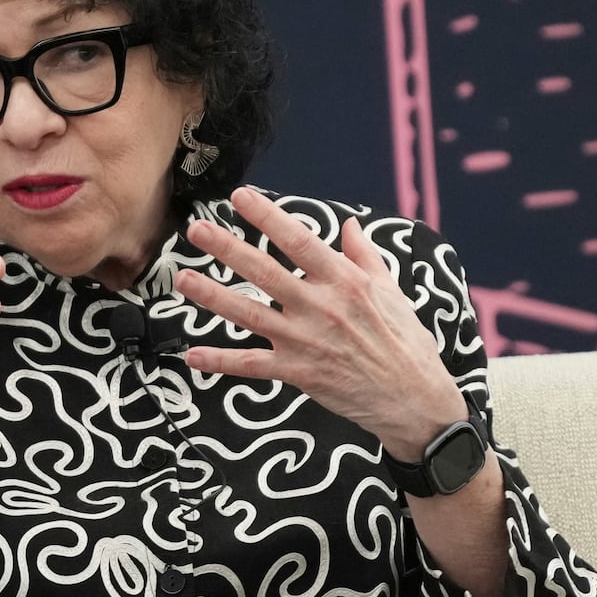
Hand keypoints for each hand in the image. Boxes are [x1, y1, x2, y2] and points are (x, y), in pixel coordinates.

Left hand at [175, 187, 465, 459]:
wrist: (414, 400)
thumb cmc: (405, 342)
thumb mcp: (392, 291)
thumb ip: (364, 256)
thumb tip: (349, 225)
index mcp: (345, 281)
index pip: (299, 241)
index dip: (267, 217)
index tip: (240, 197)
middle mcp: (321, 307)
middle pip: (264, 272)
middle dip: (226, 248)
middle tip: (196, 229)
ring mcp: (306, 341)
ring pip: (249, 314)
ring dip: (212, 296)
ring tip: (182, 279)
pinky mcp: (298, 373)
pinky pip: (251, 365)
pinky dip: (220, 362)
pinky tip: (192, 355)